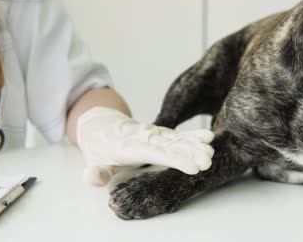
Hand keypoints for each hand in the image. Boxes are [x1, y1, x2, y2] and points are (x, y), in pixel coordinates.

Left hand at [76, 107, 214, 185]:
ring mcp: (154, 134)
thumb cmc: (99, 148)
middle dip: (190, 152)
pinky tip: (208, 138)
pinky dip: (192, 136)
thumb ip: (95, 172)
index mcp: (129, 145)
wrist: (101, 125)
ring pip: (177, 138)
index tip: (192, 167)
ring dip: (194, 144)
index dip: (175, 159)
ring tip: (211, 152)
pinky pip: (177, 134)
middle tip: (208, 160)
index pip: (155, 153)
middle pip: (170, 144)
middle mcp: (145, 137)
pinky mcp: (160, 134)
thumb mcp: (93, 161)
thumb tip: (91, 177)